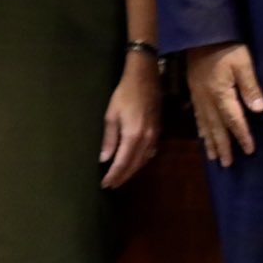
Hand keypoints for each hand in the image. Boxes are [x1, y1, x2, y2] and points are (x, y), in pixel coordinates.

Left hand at [99, 53, 161, 188]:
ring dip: (132, 171)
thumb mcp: (111, 115)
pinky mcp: (158, 130)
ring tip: (121, 177)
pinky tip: (134, 162)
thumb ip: (109, 139)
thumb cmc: (124, 94)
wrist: (145, 77)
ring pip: (144, 160)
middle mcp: (146, 138)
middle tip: (111, 185)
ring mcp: (154, 135)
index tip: (105, 184)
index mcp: (133, 135)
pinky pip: (150, 152)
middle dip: (122, 176)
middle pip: (135, 164)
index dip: (114, 175)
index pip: (122, 163)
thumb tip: (104, 159)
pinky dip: (141, 161)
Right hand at [186, 42, 262, 167]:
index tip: (249, 151)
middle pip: (217, 128)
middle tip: (227, 164)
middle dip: (223, 146)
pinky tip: (201, 135)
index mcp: (221, 94)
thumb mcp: (243, 63)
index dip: (242, 136)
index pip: (234, 120)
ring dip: (210, 142)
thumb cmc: (226, 47)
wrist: (200, 35)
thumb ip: (251, 87)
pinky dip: (200, 129)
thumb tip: (259, 110)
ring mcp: (198, 97)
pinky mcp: (193, 91)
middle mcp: (208, 100)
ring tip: (214, 158)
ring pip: (205, 125)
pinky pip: (197, 116)